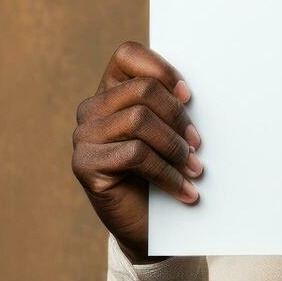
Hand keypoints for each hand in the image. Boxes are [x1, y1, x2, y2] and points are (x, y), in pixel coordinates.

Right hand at [71, 41, 202, 256]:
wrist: (147, 226)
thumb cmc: (163, 173)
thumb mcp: (170, 134)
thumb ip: (172, 108)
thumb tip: (189, 93)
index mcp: (112, 91)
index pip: (128, 54)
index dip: (162, 69)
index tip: (189, 97)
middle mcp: (92, 109)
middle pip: (143, 90)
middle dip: (178, 117)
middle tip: (197, 145)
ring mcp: (83, 135)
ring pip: (139, 120)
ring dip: (175, 147)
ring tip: (195, 169)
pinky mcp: (84, 164)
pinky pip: (135, 154)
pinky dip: (168, 174)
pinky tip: (185, 191)